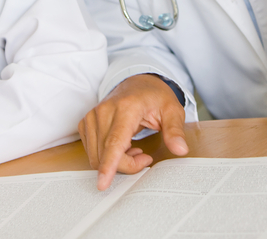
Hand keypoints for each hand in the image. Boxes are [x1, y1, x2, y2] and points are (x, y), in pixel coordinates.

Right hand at [78, 74, 188, 189]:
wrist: (138, 83)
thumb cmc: (155, 97)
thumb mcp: (172, 111)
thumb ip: (175, 131)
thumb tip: (180, 149)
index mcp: (126, 107)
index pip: (114, 141)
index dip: (109, 164)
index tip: (102, 183)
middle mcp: (104, 110)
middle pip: (107, 154)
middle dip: (127, 165)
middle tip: (145, 156)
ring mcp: (92, 116)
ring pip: (97, 156)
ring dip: (116, 161)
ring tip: (134, 148)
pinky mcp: (85, 123)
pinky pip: (92, 152)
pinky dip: (107, 156)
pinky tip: (122, 146)